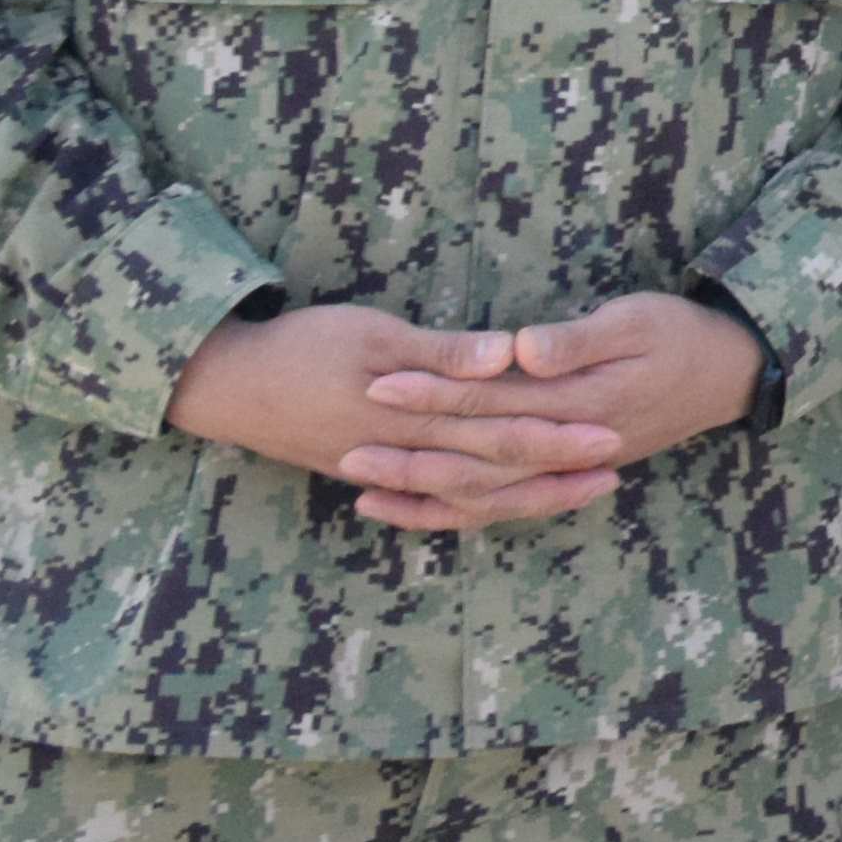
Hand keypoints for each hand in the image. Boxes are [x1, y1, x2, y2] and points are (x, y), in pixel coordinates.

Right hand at [173, 303, 616, 531]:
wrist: (226, 386)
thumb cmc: (300, 346)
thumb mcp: (371, 333)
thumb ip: (441, 351)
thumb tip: (508, 356)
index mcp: (414, 415)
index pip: (501, 429)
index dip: (557, 434)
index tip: (610, 431)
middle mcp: (406, 452)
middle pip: (495, 468)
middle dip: (556, 470)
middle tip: (615, 466)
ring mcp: (388, 469)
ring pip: (469, 492)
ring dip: (524, 492)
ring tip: (578, 489)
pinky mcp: (371, 472)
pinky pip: (430, 501)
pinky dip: (466, 507)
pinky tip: (499, 508)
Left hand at [361, 293, 758, 530]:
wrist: (728, 372)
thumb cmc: (680, 336)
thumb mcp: (638, 321)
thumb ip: (578, 340)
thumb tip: (522, 352)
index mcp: (581, 404)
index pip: (494, 403)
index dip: (436, 394)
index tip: (382, 382)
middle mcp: (566, 447)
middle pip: (477, 457)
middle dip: (411, 452)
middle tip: (348, 444)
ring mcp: (563, 467)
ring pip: (484, 493)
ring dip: (423, 491)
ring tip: (362, 484)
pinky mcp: (560, 472)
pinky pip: (501, 505)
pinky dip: (453, 511)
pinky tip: (410, 507)